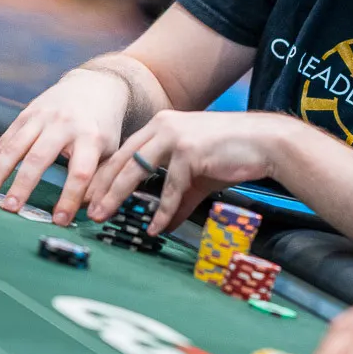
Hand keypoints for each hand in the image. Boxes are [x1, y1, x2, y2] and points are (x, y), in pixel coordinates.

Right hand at [0, 68, 130, 225]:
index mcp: (90, 136)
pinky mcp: (24, 115)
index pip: (79, 172)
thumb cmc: (102, 126)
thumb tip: (90, 211)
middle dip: (22, 185)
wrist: (93, 86)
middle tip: (9, 209)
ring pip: (14, 148)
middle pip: (39, 158)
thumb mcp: (110, 151)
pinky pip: (3, 142)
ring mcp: (41, 118)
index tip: (60, 221)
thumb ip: (99, 180)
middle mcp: (63, 125)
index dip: (69, 198)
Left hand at [86, 110, 288, 233]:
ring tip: (104, 216)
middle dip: (101, 187)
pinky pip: (170, 187)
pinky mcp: (190, 151)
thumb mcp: (197, 176)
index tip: (90, 196)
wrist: (264, 143)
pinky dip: (162, 210)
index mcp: (161, 125)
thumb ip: (177, 198)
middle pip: (122, 160)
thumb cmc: (231, 155)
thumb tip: (162, 226)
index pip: (124, 152)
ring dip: (117, 196)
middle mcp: (163, 125)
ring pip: (136, 170)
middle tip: (87, 210)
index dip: (104, 175)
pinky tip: (155, 228)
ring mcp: (176, 136)